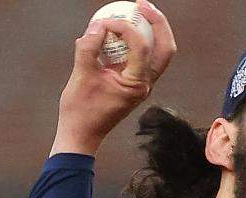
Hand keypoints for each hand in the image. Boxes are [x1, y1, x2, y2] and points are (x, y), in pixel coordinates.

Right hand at [50, 0, 175, 155]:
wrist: (81, 135)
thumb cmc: (80, 112)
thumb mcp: (80, 76)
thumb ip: (88, 48)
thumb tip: (97, 26)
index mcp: (137, 85)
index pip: (140, 47)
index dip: (124, 28)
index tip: (104, 22)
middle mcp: (145, 84)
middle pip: (165, 48)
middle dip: (157, 23)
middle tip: (141, 5)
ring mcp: (142, 84)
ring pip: (158, 52)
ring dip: (151, 30)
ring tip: (136, 11)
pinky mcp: (134, 83)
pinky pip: (142, 57)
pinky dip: (136, 41)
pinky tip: (121, 30)